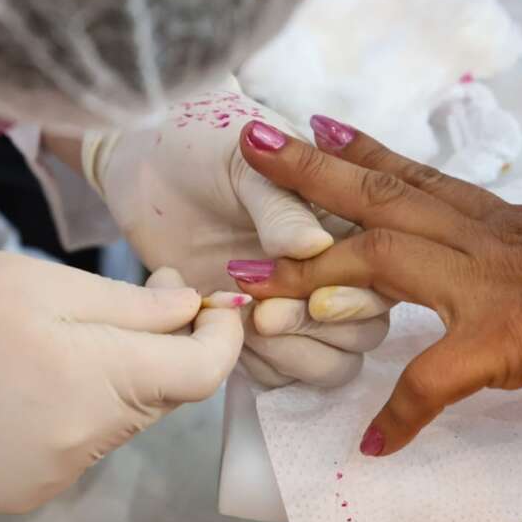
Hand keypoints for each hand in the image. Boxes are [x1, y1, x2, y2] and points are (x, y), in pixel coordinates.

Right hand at [0, 253, 241, 511]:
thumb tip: (190, 307)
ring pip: (124, 419)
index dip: (224, 338)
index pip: (203, 373)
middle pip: (164, 395)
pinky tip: (34, 381)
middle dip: (170, 347)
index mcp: (96, 378)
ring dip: (122, 378)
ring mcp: (59, 473)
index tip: (220, 304)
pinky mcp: (29, 492)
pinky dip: (82, 410)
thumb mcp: (35, 281)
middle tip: (147, 295)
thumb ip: (127, 303)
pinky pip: (83, 445)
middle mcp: (89, 439)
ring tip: (69, 336)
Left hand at [85, 77, 388, 387]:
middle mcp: (332, 267)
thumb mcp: (243, 164)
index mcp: (347, 221)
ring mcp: (297, 305)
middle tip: (263, 317)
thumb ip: (280, 206)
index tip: (308, 295)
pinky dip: (261, 367)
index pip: (382, 276)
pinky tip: (223, 335)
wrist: (139, 162)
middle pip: (366, 330)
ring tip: (243, 327)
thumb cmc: (199, 146)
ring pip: (334, 362)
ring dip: (295, 356)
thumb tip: (318, 248)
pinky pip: (284, 376)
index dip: (354, 296)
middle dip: (319, 332)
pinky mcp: (257, 333)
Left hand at [229, 116, 521, 455]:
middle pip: (383, 200)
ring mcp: (490, 287)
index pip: (421, 177)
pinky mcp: (506, 340)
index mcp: (509, 219)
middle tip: (252, 149)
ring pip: (381, 264)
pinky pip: (435, 380)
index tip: (316, 125)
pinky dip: (402, 412)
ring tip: (251, 283)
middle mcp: (486, 242)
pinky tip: (373, 442)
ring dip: (311, 273)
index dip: (366, 152)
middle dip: (313, 176)